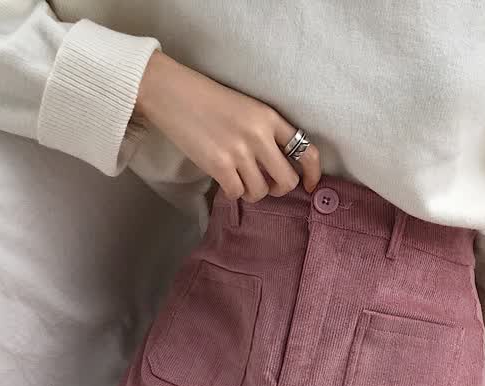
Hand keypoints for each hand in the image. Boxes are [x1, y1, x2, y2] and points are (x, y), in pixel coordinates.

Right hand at [135, 51, 321, 200]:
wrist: (171, 93)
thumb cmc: (208, 100)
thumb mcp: (247, 109)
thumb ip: (267, 133)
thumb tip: (280, 166)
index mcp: (270, 117)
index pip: (306, 150)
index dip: (313, 174)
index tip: (310, 185)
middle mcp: (259, 135)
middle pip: (287, 181)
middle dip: (279, 189)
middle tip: (267, 184)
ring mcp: (239, 152)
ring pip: (262, 192)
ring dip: (252, 191)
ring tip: (240, 178)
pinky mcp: (219, 166)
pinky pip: (237, 194)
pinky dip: (233, 192)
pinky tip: (226, 180)